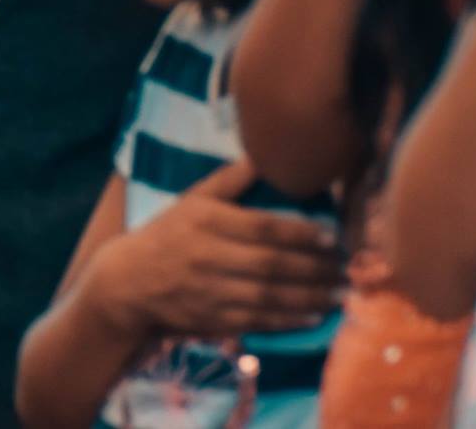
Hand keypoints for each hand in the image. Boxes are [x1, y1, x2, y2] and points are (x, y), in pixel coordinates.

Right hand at [88, 162, 341, 339]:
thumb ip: (229, 181)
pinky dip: (288, 320)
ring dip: (309, 297)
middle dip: (314, 268)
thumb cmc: (167, 234)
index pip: (262, 227)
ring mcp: (210, 290)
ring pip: (269, 296)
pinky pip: (257, 320)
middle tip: (347, 269)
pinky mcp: (212, 318)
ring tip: (340, 294)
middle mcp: (209, 255)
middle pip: (271, 264)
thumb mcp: (191, 200)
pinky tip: (313, 315)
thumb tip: (263, 155)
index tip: (332, 238)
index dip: (301, 233)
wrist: (128, 282)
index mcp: (206, 220)